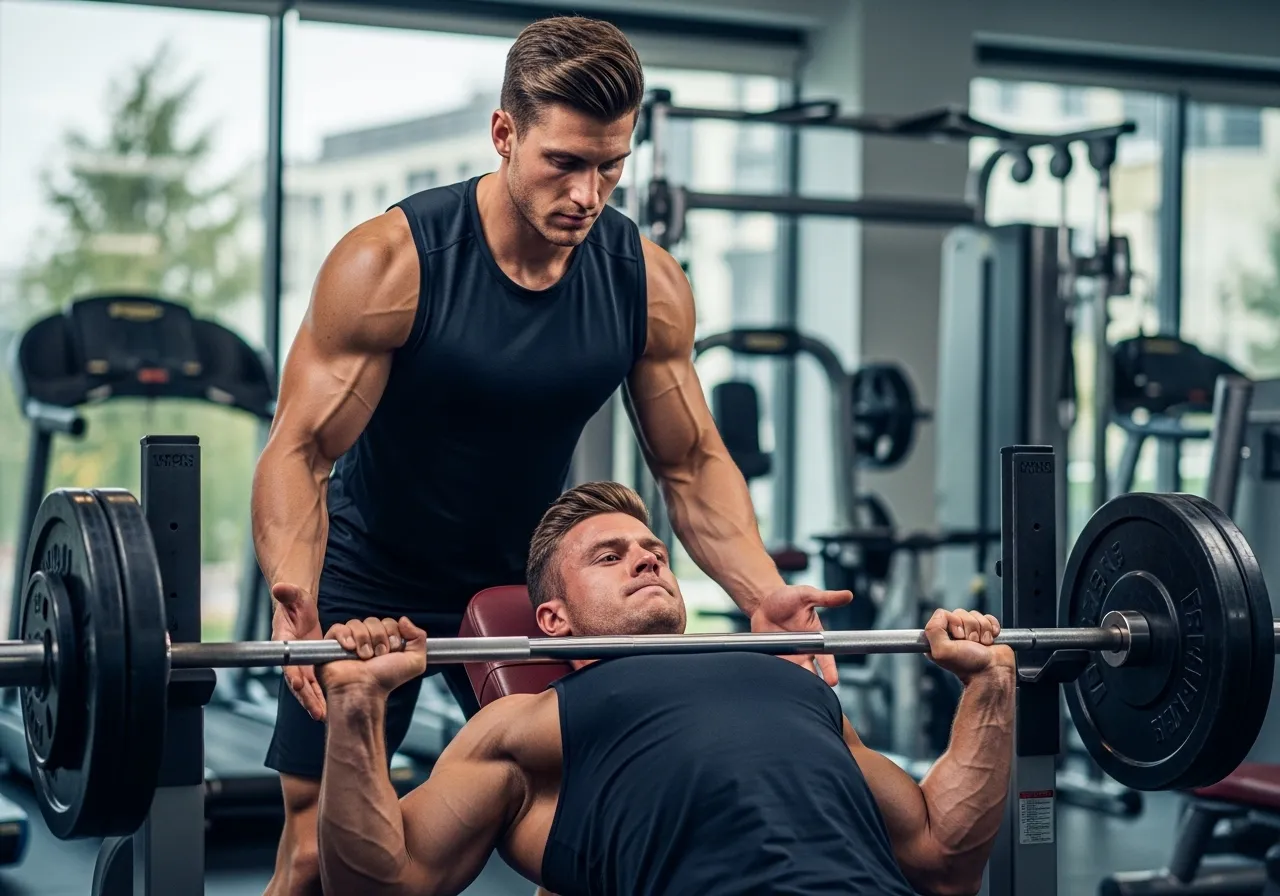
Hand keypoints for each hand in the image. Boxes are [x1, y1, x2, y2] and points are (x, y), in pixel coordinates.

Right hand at [271, 582, 326, 721]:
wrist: (301, 610)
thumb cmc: (296, 604)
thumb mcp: (295, 597)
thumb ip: (288, 593)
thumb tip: (279, 588)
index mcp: (285, 642)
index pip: (288, 660)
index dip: (293, 672)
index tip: (301, 683)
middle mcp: (292, 657)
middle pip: (298, 681)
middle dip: (307, 697)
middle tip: (317, 711)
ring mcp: (302, 663)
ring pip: (308, 687)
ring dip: (315, 701)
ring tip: (325, 716)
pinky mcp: (312, 666)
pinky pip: (317, 684)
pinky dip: (322, 695)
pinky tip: (331, 707)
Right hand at [317, 617, 427, 695]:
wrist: (364, 690)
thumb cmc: (386, 679)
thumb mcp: (415, 662)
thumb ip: (419, 638)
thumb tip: (404, 619)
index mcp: (384, 640)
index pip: (389, 622)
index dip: (392, 633)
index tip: (392, 650)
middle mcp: (367, 639)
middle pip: (373, 620)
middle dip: (378, 637)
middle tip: (377, 655)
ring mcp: (349, 641)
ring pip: (356, 623)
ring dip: (364, 640)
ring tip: (364, 657)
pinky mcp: (332, 644)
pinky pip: (338, 627)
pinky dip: (345, 636)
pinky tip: (350, 649)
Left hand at [749, 584, 851, 685]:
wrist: (764, 601)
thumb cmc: (788, 597)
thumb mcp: (807, 595)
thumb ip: (826, 598)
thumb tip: (848, 595)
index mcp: (816, 638)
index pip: (827, 657)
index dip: (830, 670)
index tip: (833, 680)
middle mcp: (804, 650)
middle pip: (811, 672)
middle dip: (812, 682)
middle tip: (810, 690)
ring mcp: (788, 655)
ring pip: (793, 674)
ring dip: (793, 680)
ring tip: (791, 686)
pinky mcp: (773, 656)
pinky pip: (775, 669)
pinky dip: (775, 675)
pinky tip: (774, 679)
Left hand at [923, 608, 1014, 683]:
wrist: (993, 674)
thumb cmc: (969, 667)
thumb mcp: (942, 651)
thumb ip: (933, 630)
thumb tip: (941, 614)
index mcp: (940, 637)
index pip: (944, 614)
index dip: (954, 624)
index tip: (959, 638)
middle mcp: (954, 634)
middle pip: (961, 613)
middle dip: (970, 629)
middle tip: (971, 644)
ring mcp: (971, 632)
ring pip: (976, 615)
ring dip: (982, 630)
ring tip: (981, 645)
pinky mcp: (987, 632)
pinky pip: (989, 618)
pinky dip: (992, 628)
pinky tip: (990, 641)